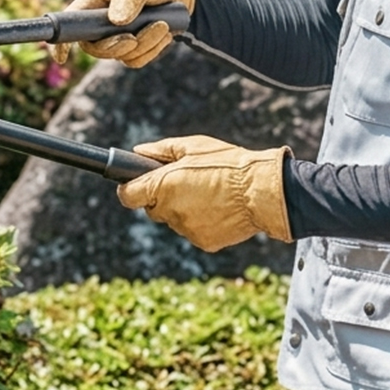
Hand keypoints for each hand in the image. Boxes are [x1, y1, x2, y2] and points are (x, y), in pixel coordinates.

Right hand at [50, 0, 194, 67]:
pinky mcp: (132, 51)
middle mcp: (99, 25)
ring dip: (144, 43)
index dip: (60, 41)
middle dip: (114, 46)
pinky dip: (153, 49)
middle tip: (134, 37)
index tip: (61, 57)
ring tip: (162, 24)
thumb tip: (117, 21)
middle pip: (94, 48)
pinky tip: (163, 31)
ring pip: (121, 56)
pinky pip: (137, 60)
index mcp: (92, 3)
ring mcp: (115, 39)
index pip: (69, 22)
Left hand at [116, 135, 292, 252]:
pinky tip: (219, 208)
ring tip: (209, 193)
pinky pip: (194, 231)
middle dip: (162, 197)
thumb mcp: (193, 146)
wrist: (262, 191)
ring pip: (175, 220)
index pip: (128, 196)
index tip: (135, 186)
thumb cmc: (228, 163)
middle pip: (153, 208)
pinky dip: (202, 221)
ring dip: (184, 209)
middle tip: (185, 183)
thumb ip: (161, 150)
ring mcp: (186, 229)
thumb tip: (139, 152)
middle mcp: (170, 210)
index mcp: (163, 186)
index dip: (130, 189)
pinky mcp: (203, 242)